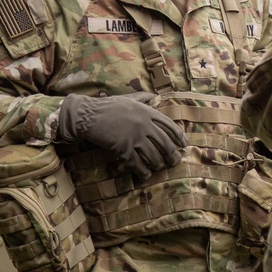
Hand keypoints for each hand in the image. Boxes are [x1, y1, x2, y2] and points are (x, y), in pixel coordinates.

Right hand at [57, 93, 184, 180]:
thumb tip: (155, 96)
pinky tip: (145, 175)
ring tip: (159, 167)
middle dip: (172, 155)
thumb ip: (143, 97)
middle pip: (165, 144)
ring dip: (158, 164)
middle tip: (175, 162)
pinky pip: (138, 164)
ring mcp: (134, 138)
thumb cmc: (108, 106)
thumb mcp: (129, 98)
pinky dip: (144, 172)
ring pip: (154, 156)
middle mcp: (144, 125)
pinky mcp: (123, 149)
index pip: (170, 126)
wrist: (88, 115)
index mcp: (147, 112)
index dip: (180, 138)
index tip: (184, 145)